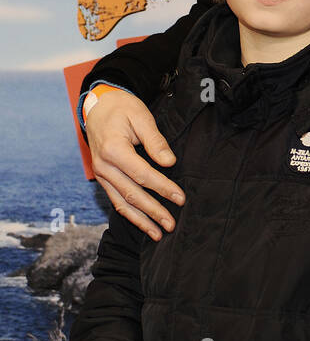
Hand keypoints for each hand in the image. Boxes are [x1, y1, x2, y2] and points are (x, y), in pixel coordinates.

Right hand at [85, 90, 183, 239]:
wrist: (98, 106)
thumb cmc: (122, 109)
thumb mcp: (141, 117)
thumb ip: (155, 141)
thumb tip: (168, 162)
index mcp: (113, 150)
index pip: (142, 175)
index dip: (163, 188)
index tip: (180, 198)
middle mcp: (104, 166)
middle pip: (132, 194)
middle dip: (153, 211)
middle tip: (172, 225)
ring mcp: (101, 175)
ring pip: (122, 203)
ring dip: (141, 220)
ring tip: (158, 234)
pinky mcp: (102, 179)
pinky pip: (116, 200)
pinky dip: (130, 215)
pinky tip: (144, 224)